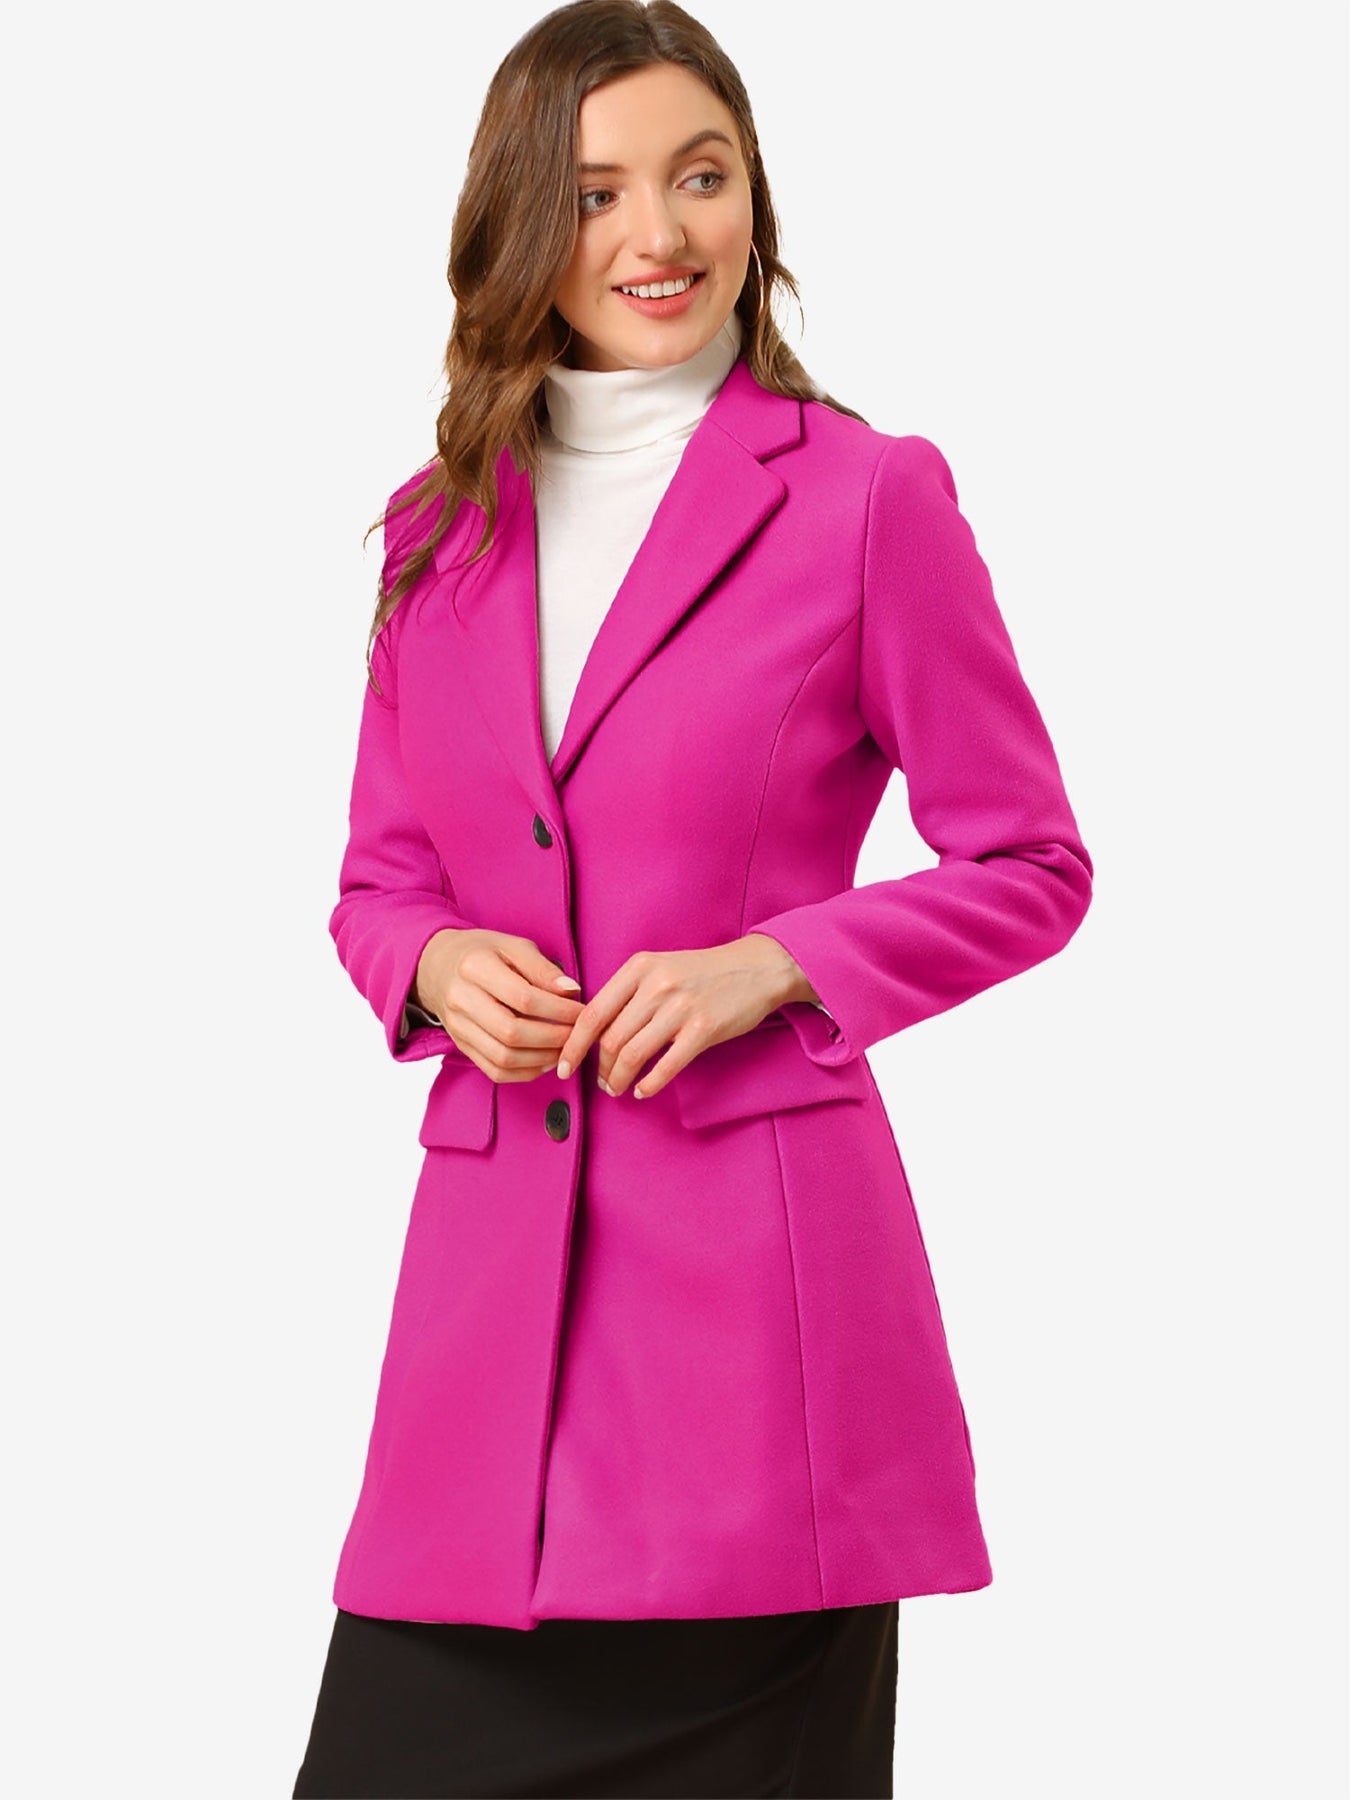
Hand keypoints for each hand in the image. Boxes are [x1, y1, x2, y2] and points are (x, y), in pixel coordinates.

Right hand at [415, 928, 583, 1083]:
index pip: (524, 998)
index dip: (559, 1009)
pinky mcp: (461, 1046)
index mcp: (475, 967)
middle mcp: (461, 999)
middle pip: (512, 1032)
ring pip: (503, 1057)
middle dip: (554, 1037)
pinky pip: (494, 1071)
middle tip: (578, 1034)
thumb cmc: (483, 953)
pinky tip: (545, 1061)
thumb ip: (542, 968)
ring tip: (565, 1049)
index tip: (582, 1012)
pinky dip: (525, 1072)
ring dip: (542, 1058)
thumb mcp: (513, 946)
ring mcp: (458, 1027)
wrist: (438, 967)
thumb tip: (572, 991)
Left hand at [553, 934, 806, 1099]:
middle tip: (602, 1082)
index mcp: (638, 968)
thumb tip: (593, 1032)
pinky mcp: (704, 1029)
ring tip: (618, 1088)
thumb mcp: (659, 968)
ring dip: (619, 1079)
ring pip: (633, 1054)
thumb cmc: (702, 972)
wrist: (756, 968)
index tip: (564, 1067)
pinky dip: (649, 1084)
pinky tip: (643, 1090)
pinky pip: (666, 1066)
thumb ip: (627, 993)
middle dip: (600, 1068)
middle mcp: (656, 985)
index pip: (592, 1013)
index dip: (573, 1046)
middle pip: (610, 1039)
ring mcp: (680, 1007)